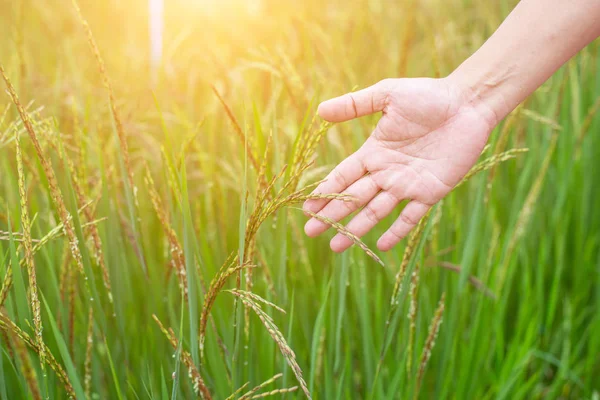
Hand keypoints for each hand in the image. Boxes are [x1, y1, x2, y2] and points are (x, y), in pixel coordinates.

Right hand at [303, 77, 497, 251]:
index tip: (306, 208)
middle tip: (311, 232)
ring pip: (376, 211)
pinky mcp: (430, 191)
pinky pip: (411, 216)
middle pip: (353, 198)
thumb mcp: (387, 95)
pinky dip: (397, 231)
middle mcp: (386, 171)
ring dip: (356, 228)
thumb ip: (354, 105)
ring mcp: (407, 184)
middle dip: (331, 216)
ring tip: (336, 247)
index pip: (343, 176)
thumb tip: (319, 111)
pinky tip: (381, 246)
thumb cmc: (428, 96)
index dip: (324, 192)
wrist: (467, 104)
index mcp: (374, 152)